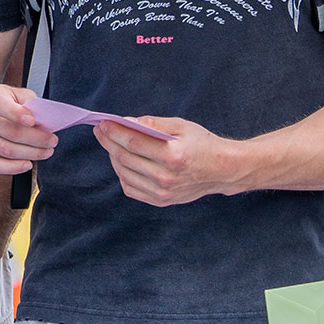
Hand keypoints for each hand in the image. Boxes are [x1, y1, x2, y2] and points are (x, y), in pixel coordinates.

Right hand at [0, 84, 55, 174]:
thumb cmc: (2, 104)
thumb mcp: (14, 94)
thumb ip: (29, 103)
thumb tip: (45, 120)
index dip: (17, 114)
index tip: (34, 121)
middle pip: (10, 132)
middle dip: (36, 139)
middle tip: (52, 141)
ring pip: (6, 150)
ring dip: (31, 154)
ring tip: (45, 152)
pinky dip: (13, 168)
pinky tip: (27, 164)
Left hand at [93, 115, 240, 207]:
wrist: (223, 170)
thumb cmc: (203, 145)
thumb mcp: (183, 127)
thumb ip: (155, 123)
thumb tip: (129, 122)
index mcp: (172, 156)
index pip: (133, 142)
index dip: (114, 132)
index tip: (102, 123)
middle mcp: (165, 177)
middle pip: (125, 158)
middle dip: (108, 142)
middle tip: (100, 131)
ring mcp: (162, 192)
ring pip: (124, 173)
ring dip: (113, 157)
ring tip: (111, 144)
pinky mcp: (160, 201)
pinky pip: (131, 188)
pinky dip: (123, 174)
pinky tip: (123, 162)